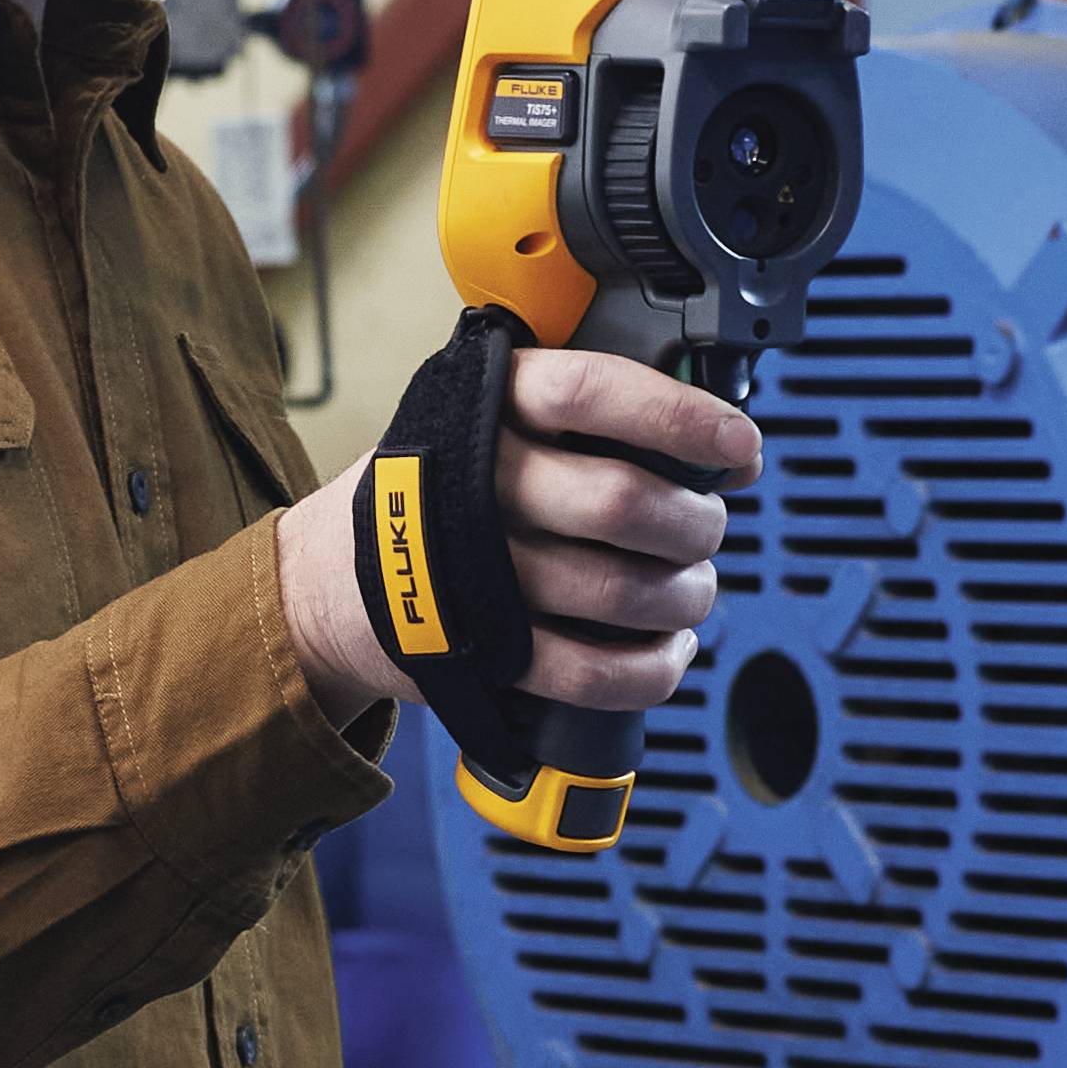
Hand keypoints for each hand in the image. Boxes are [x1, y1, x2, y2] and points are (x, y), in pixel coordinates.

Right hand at [280, 346, 755, 718]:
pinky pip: (597, 673)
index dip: (684, 417)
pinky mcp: (486, 653)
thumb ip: (570, 412)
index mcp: (484, 408)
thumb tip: (709, 438)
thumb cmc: (435, 489)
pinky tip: (668, 650)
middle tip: (706, 526)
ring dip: (686, 597)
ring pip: (623, 593)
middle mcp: (480, 485)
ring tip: (691, 589)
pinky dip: (654, 668)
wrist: (327, 584)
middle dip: (695, 524)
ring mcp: (479, 576)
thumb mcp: (476, 415)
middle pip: (624, 503)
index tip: (740, 446)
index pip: (596, 393)